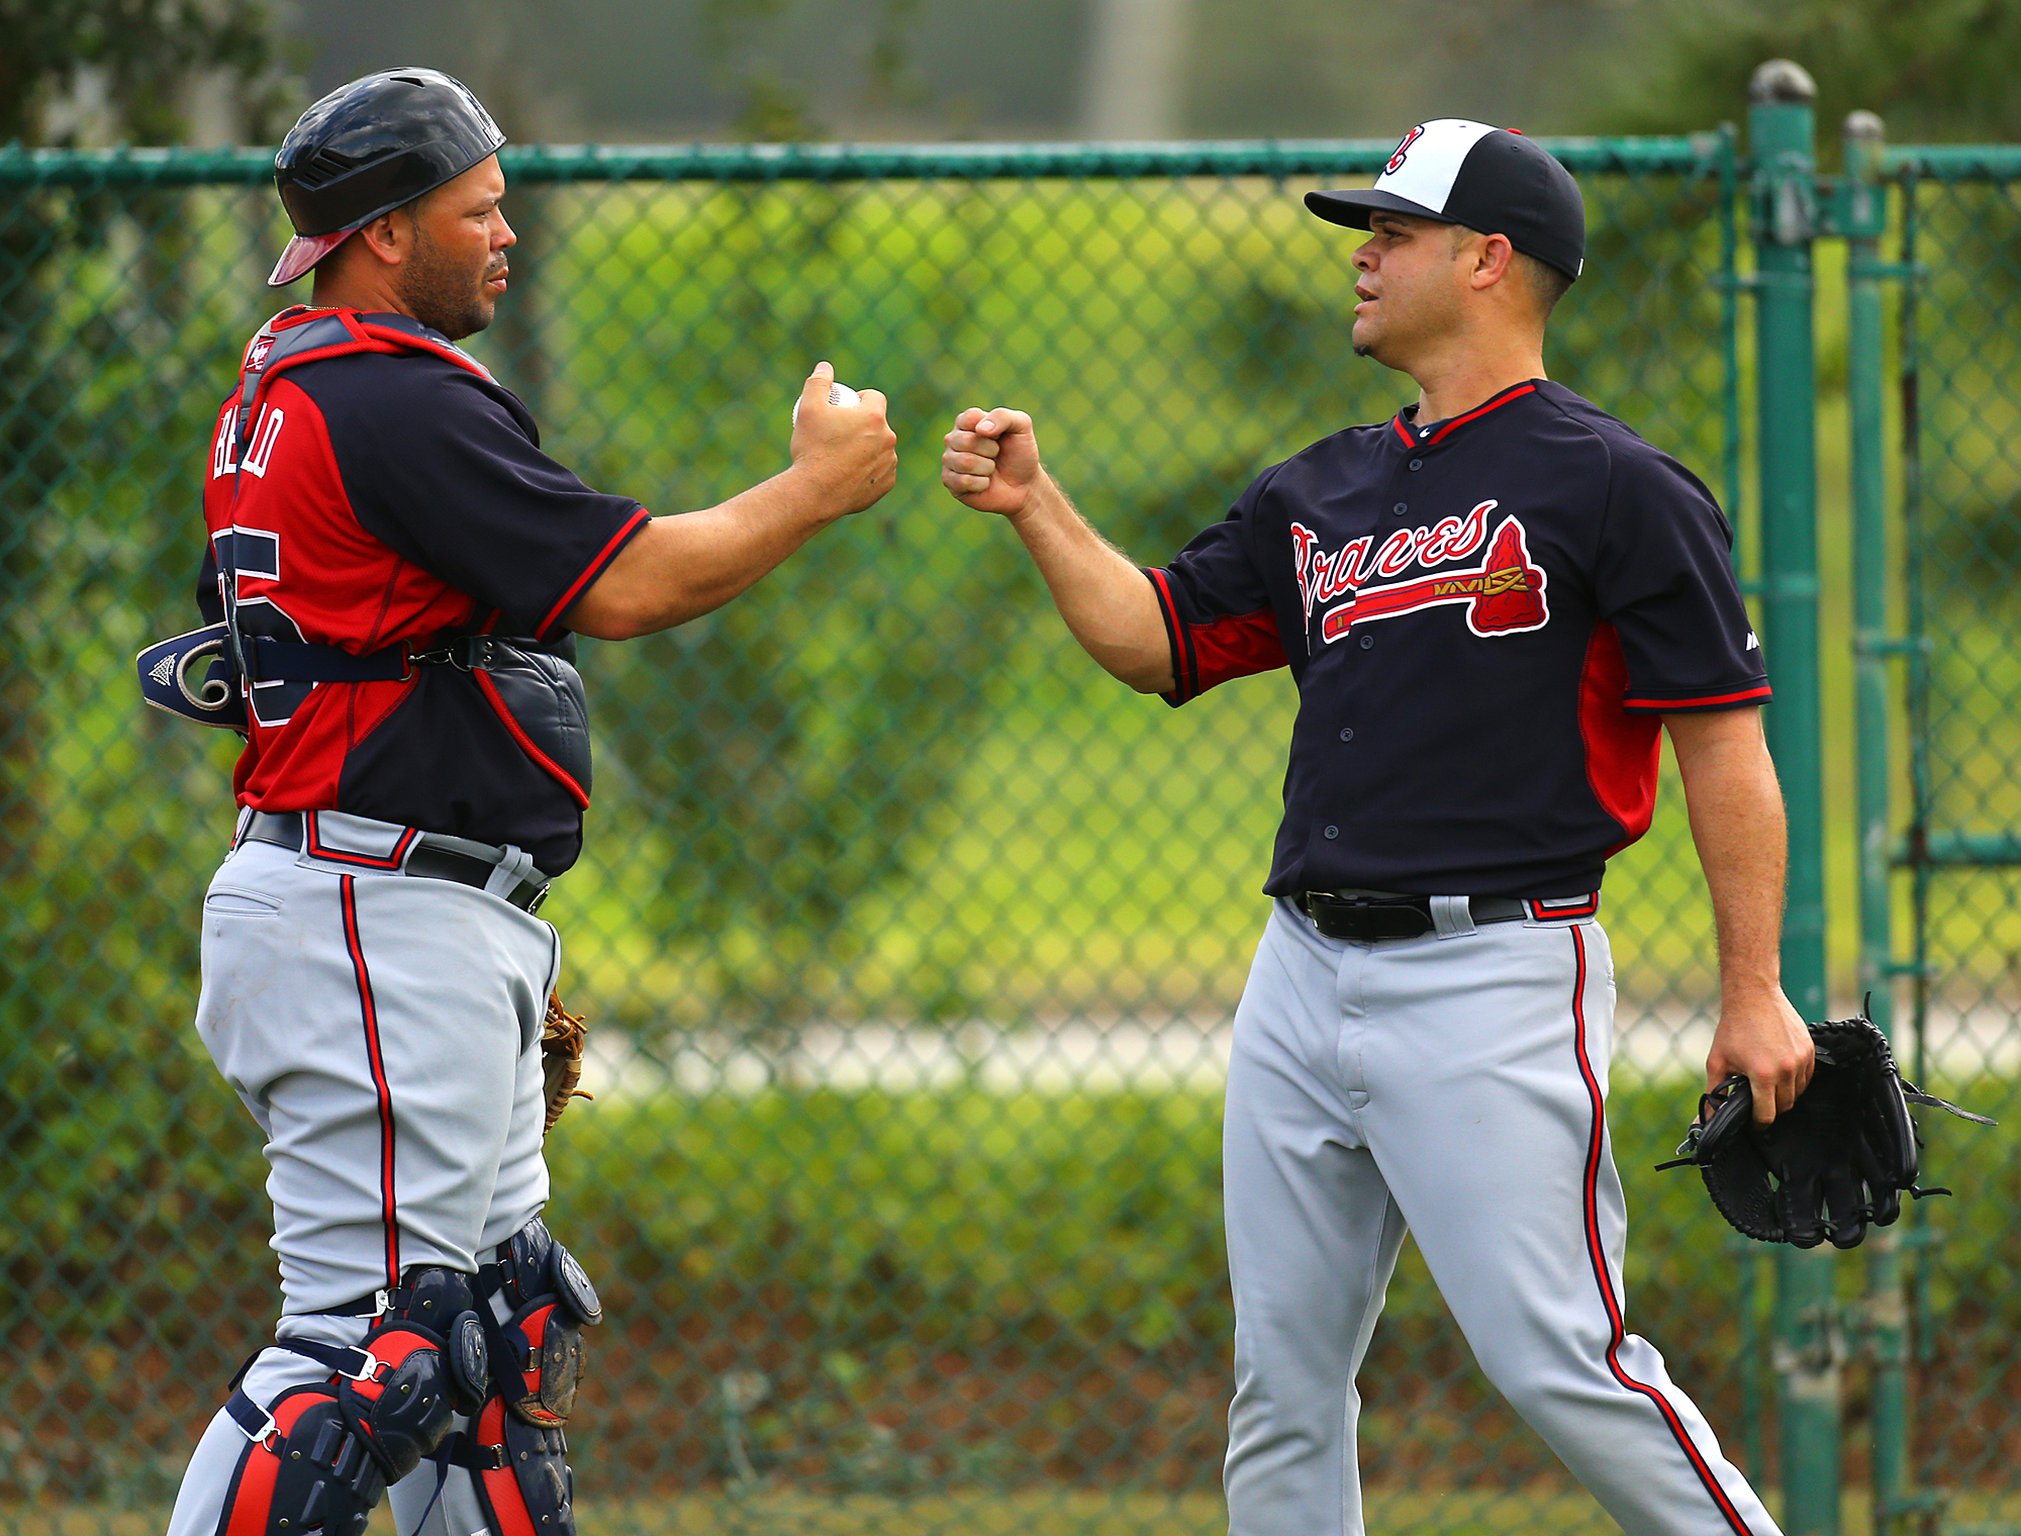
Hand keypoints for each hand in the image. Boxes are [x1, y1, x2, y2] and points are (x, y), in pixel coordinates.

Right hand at [790, 362, 896, 516]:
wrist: (814, 492)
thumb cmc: (812, 449)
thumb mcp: (808, 409)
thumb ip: (818, 383)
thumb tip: (825, 367)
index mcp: (874, 417)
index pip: (875, 398)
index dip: (862, 398)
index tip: (847, 406)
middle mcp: (888, 439)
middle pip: (880, 424)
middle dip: (866, 424)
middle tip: (843, 432)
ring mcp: (889, 463)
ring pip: (881, 449)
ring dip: (870, 447)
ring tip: (847, 453)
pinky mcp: (886, 484)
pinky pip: (880, 472)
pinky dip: (869, 470)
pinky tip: (853, 472)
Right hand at [942, 406, 1043, 520]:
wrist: (1023, 486)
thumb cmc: (1020, 453)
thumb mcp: (1021, 426)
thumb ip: (1003, 417)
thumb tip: (980, 430)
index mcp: (967, 421)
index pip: (970, 418)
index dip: (991, 429)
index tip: (999, 436)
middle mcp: (954, 438)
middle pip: (966, 441)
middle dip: (991, 450)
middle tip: (997, 454)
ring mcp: (950, 460)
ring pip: (965, 462)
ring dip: (987, 468)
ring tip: (991, 469)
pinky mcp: (950, 482)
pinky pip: (963, 481)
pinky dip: (982, 484)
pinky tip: (985, 483)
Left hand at [1706, 986, 1815, 1123]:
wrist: (1754, 996)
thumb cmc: (1733, 1029)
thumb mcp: (1717, 1061)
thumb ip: (1714, 1092)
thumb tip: (1706, 1119)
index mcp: (1763, 1075)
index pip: (1768, 1115)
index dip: (1758, 1122)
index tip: (1752, 1120)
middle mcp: (1786, 1070)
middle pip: (1784, 1106)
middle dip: (1770, 1108)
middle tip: (1757, 1099)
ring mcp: (1801, 1060)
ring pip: (1797, 1093)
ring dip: (1784, 1094)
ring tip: (1766, 1082)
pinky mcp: (1810, 1051)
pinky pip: (1806, 1077)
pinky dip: (1794, 1080)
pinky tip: (1778, 1070)